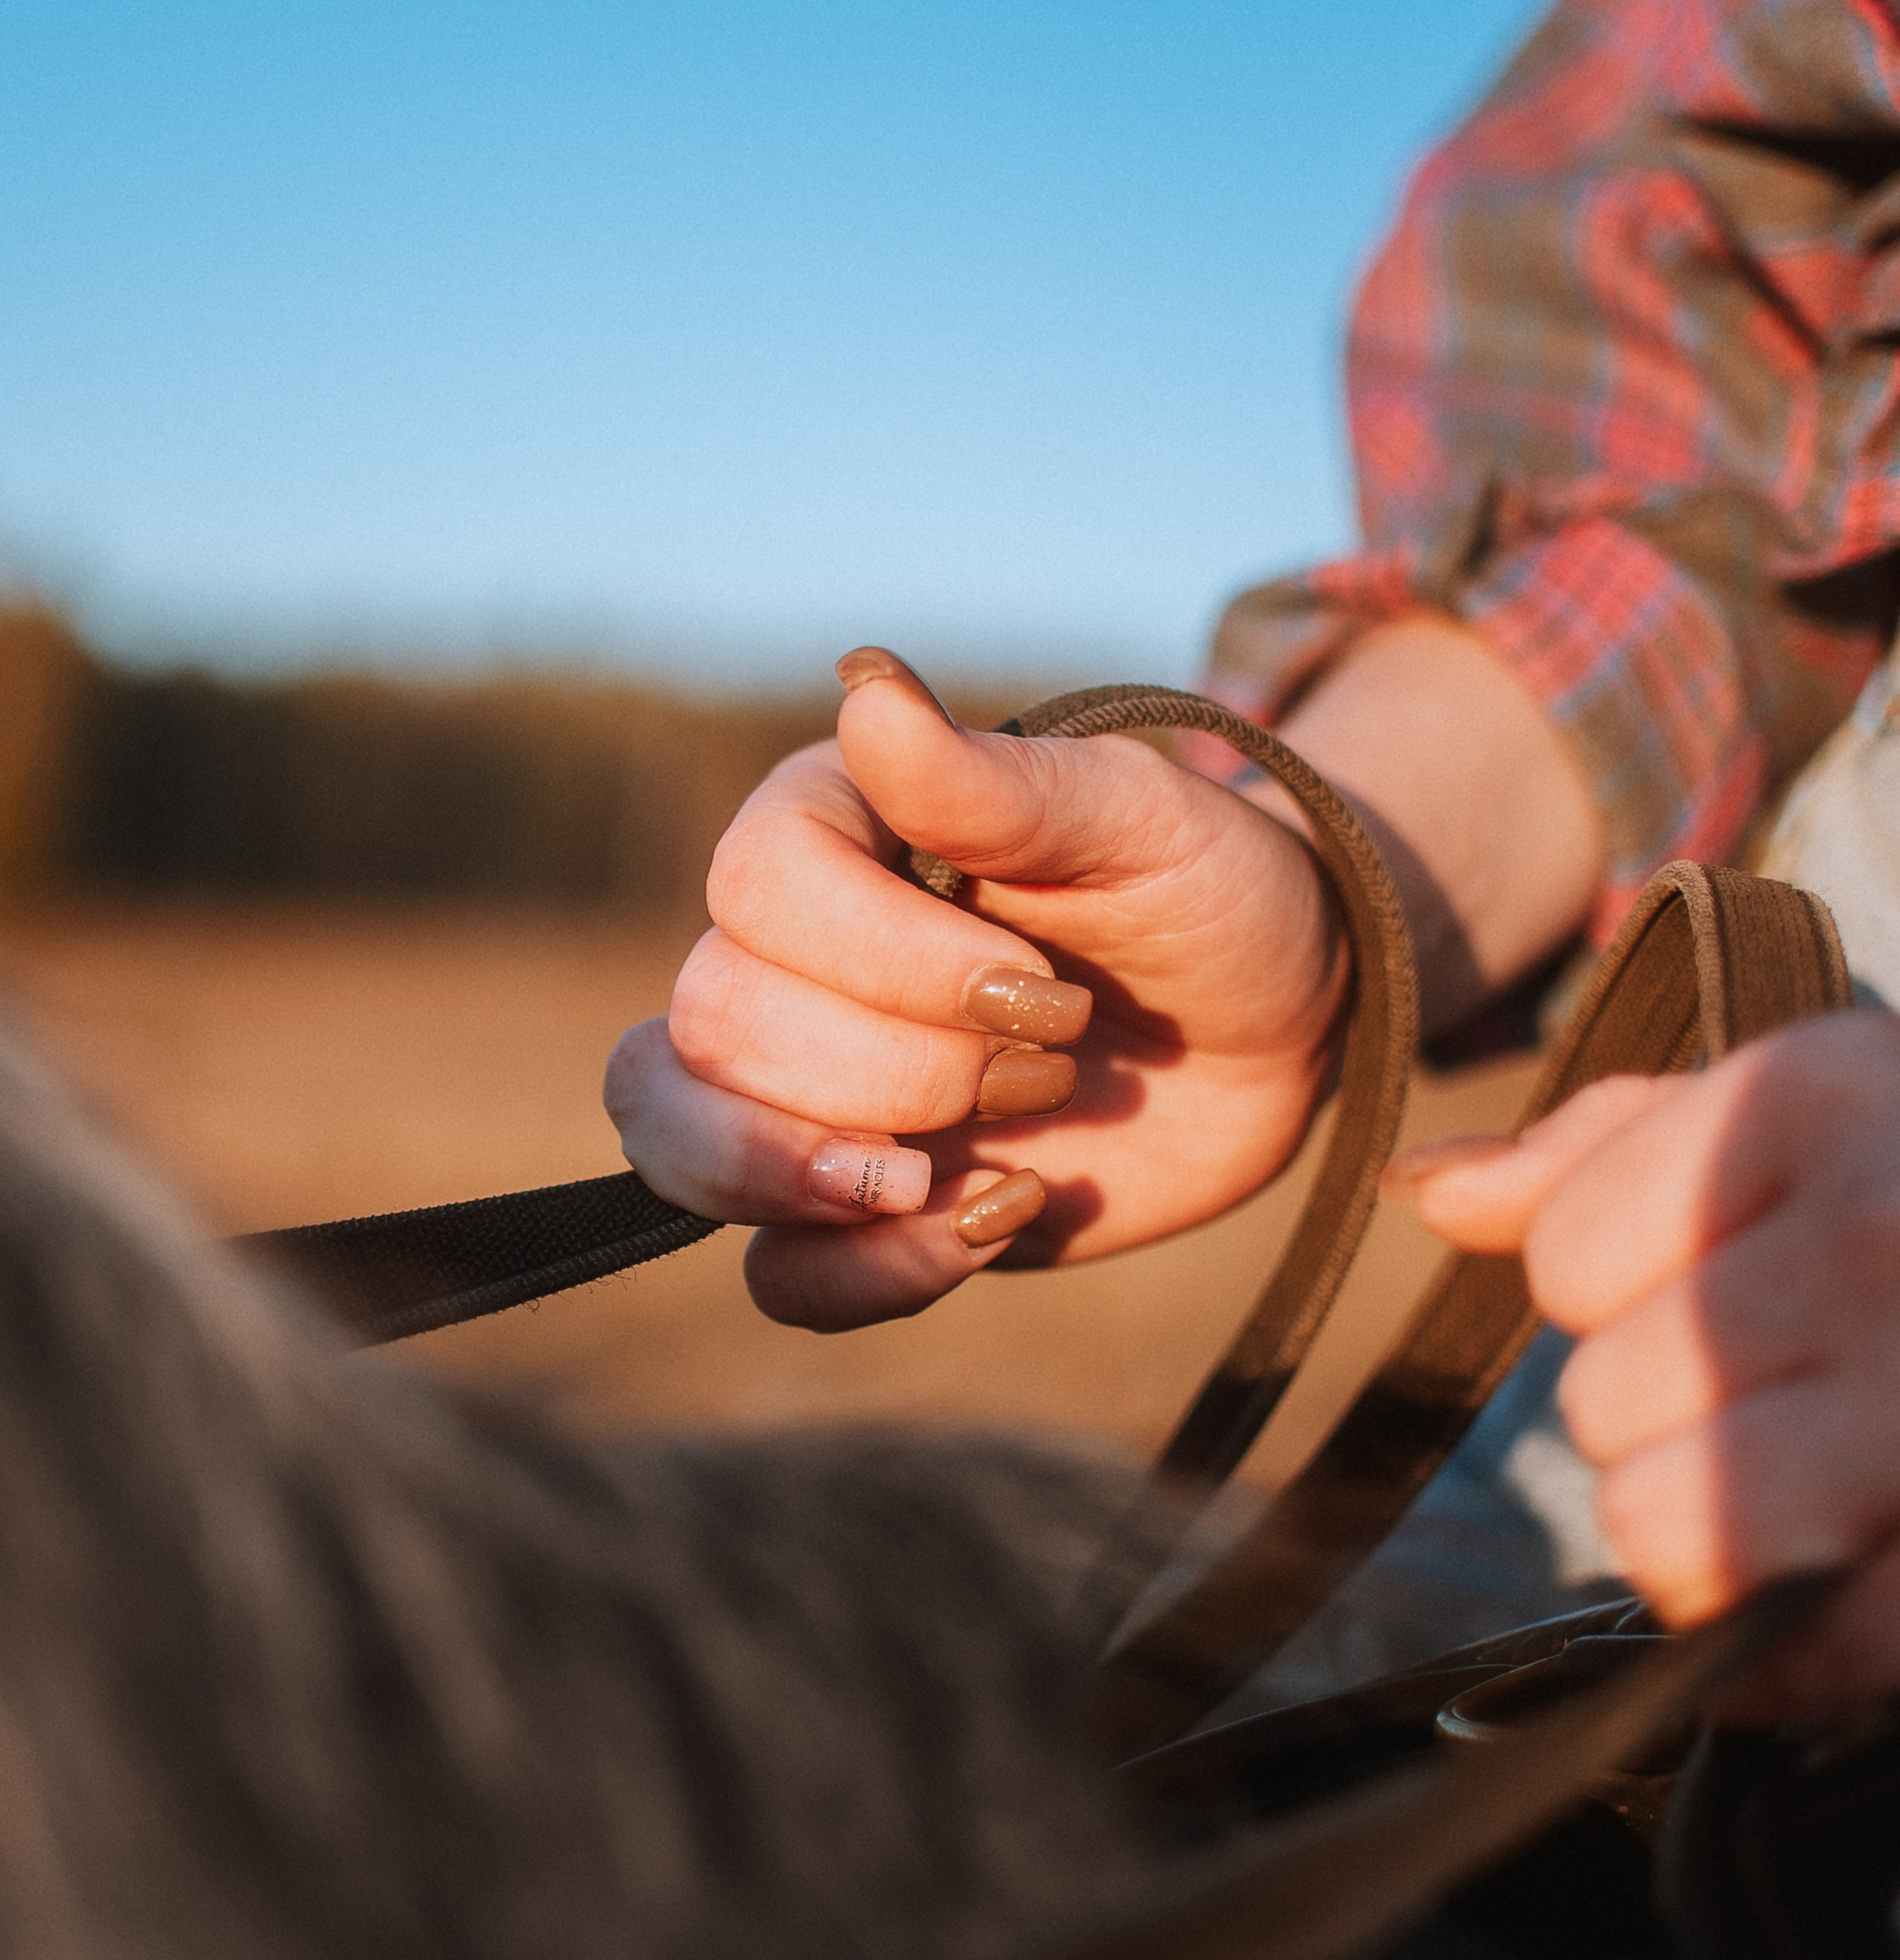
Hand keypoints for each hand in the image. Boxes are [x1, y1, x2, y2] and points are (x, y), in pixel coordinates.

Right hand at [604, 648, 1348, 1331]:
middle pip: (715, 1024)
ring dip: (815, 1175)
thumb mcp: (1135, 821)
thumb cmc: (1206, 891)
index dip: (886, 956)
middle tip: (1053, 1059)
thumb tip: (865, 685)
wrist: (1278, 1027)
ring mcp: (808, 1089)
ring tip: (945, 1177)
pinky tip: (989, 1223)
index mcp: (833, 830)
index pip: (755, 886)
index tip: (1046, 986)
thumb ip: (994, 780)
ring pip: (682, 1142)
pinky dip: (866, 1274)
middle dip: (897, 1069)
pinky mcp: (854, 1209)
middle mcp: (789, 957)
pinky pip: (774, 1275)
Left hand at [1392, 1010, 1899, 1716]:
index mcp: (1825, 1102)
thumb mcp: (1815, 1109)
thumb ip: (1606, 1147)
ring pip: (1666, 1530)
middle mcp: (1885, 1244)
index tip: (1732, 1278)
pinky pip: (1799, 1655)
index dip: (1630, 1285)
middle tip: (1797, 1389)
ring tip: (1819, 1483)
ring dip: (1724, 1533)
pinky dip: (1794, 1654)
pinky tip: (1839, 1584)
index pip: (1568, 1258)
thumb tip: (1430, 1190)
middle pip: (1606, 1401)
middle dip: (1679, 1411)